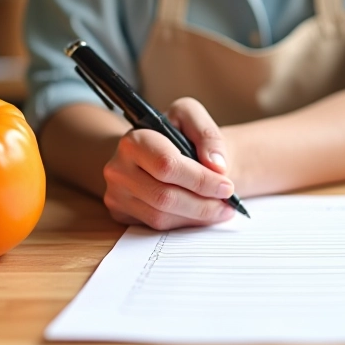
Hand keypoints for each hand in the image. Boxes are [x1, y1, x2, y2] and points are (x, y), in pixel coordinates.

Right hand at [103, 97, 235, 229]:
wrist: (151, 150)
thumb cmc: (174, 133)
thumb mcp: (191, 118)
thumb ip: (208, 135)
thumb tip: (217, 166)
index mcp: (134, 140)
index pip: (167, 166)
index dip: (200, 180)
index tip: (227, 186)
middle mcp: (118, 168)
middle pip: (165, 197)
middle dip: (203, 204)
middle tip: (228, 203)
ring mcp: (116, 194)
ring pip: (161, 217)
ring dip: (196, 217)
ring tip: (220, 210)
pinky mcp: (120, 213)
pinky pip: (155, 226)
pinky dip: (183, 223)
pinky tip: (200, 214)